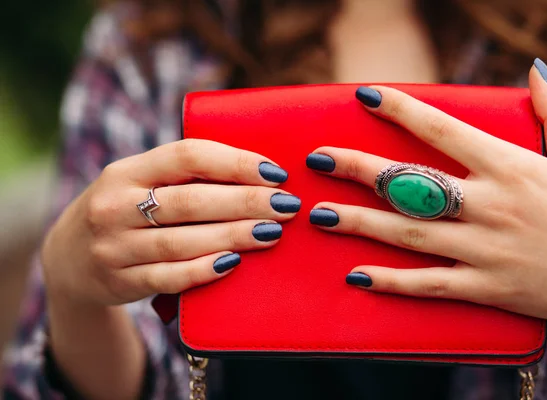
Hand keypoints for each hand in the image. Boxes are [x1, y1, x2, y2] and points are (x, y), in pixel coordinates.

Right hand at [42, 139, 299, 305]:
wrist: (68, 259)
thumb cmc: (125, 211)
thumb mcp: (138, 182)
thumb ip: (182, 176)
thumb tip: (258, 173)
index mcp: (126, 170)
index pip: (187, 156)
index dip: (235, 162)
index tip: (274, 172)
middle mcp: (115, 205)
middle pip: (191, 201)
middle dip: (246, 202)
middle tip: (287, 205)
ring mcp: (114, 246)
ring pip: (183, 240)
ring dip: (234, 235)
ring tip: (273, 232)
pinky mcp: (120, 281)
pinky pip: (168, 277)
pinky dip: (203, 270)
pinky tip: (234, 263)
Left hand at [307, 60, 546, 323]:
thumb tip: (537, 72)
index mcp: (510, 167)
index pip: (442, 130)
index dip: (400, 111)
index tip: (363, 98)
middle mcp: (491, 206)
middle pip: (411, 184)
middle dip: (358, 169)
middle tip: (318, 160)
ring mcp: (486, 249)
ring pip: (409, 234)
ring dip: (359, 224)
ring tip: (319, 216)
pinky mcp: (489, 288)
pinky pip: (430, 285)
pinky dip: (392, 282)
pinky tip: (357, 276)